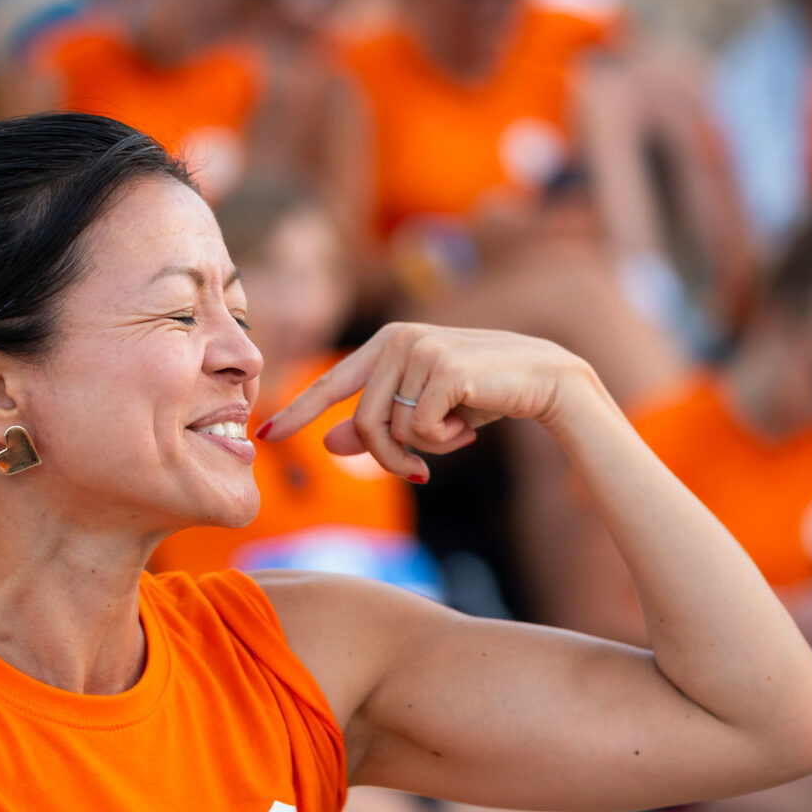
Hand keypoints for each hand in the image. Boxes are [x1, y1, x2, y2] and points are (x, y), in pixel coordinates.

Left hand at [259, 323, 592, 480]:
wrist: (546, 380)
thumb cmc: (484, 394)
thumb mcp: (426, 411)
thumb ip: (379, 423)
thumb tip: (330, 444)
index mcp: (387, 343)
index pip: (332, 383)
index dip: (298, 412)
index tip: (265, 435)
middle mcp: (397, 339)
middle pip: (363, 423)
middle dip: (389, 460)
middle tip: (421, 472)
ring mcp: (418, 350)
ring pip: (390, 430)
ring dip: (421, 451)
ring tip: (454, 438)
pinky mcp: (442, 368)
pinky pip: (420, 431)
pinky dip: (443, 442)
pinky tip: (470, 424)